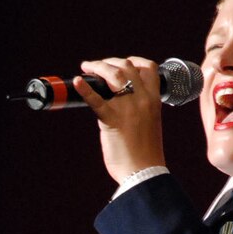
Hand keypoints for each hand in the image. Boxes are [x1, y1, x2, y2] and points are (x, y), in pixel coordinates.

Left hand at [73, 57, 165, 183]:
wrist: (144, 173)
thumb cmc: (145, 154)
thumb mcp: (149, 123)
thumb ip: (139, 109)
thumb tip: (121, 102)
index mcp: (155, 100)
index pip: (149, 67)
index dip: (133, 61)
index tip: (121, 63)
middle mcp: (143, 99)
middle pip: (127, 67)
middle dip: (109, 62)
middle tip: (96, 66)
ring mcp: (128, 108)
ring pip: (113, 75)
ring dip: (98, 67)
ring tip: (87, 68)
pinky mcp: (112, 120)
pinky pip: (97, 100)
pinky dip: (85, 89)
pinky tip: (77, 82)